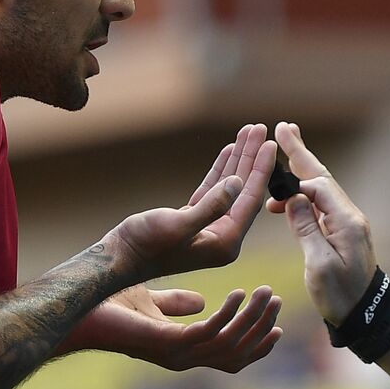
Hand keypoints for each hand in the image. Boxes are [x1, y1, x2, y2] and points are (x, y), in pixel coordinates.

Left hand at [65, 284, 282, 372]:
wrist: (81, 312)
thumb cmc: (110, 307)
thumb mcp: (152, 302)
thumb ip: (175, 303)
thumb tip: (200, 302)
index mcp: (184, 352)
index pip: (231, 358)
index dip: (257, 345)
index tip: (278, 326)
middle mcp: (184, 359)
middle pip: (237, 353)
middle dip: (260, 328)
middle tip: (274, 299)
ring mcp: (176, 355)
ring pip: (228, 344)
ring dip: (250, 319)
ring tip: (263, 292)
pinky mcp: (167, 344)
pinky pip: (208, 333)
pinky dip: (227, 315)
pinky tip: (236, 293)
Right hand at [109, 124, 276, 280]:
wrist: (119, 259)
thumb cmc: (145, 245)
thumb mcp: (178, 225)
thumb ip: (211, 206)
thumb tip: (237, 183)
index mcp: (226, 243)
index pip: (250, 200)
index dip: (260, 170)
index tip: (270, 144)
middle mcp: (222, 237)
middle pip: (244, 190)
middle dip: (252, 159)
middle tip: (261, 129)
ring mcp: (209, 229)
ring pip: (230, 187)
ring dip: (238, 159)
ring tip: (248, 132)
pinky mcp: (193, 220)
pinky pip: (213, 190)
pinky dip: (221, 170)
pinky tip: (229, 150)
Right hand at [266, 121, 376, 323]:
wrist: (365, 316)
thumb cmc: (342, 296)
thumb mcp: (320, 265)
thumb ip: (307, 229)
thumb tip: (293, 199)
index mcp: (347, 222)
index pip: (319, 187)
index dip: (294, 182)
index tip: (271, 184)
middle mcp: (350, 217)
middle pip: (322, 177)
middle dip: (301, 153)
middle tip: (284, 127)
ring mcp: (348, 224)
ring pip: (322, 188)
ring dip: (302, 169)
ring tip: (285, 148)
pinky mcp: (343, 233)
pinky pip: (322, 203)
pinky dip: (304, 193)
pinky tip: (289, 197)